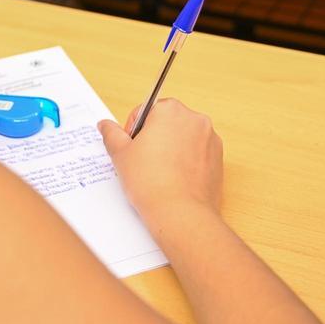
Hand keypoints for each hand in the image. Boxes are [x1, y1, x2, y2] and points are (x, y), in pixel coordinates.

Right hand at [98, 98, 222, 218]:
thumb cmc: (151, 182)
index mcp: (170, 110)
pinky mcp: (219, 158)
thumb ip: (111, 134)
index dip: (134, 132)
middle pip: (166, 122)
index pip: (145, 112)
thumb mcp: (121, 154)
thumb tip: (105, 125)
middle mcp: (194, 118)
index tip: (133, 150)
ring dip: (171, 149)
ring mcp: (210, 138)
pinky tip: (176, 179)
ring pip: (183, 138)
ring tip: (161, 173)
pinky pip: (198, 153)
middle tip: (144, 162)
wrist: (181, 213)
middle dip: (155, 138)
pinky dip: (187, 161)